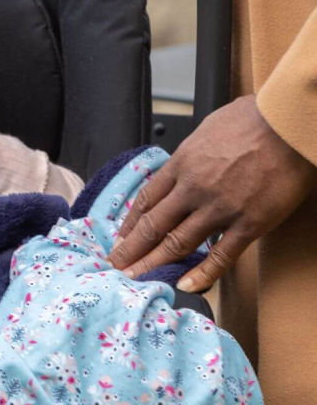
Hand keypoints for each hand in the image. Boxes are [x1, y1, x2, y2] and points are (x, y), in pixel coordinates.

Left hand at [108, 95, 316, 291]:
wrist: (289, 121)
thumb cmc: (254, 118)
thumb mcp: (207, 128)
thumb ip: (192, 153)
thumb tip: (184, 164)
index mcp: (182, 163)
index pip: (146, 200)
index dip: (130, 223)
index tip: (120, 238)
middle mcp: (193, 188)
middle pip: (153, 226)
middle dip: (131, 250)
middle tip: (115, 266)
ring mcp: (220, 208)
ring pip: (177, 243)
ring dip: (153, 264)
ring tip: (136, 279)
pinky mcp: (249, 223)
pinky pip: (220, 256)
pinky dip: (201, 274)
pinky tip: (185, 286)